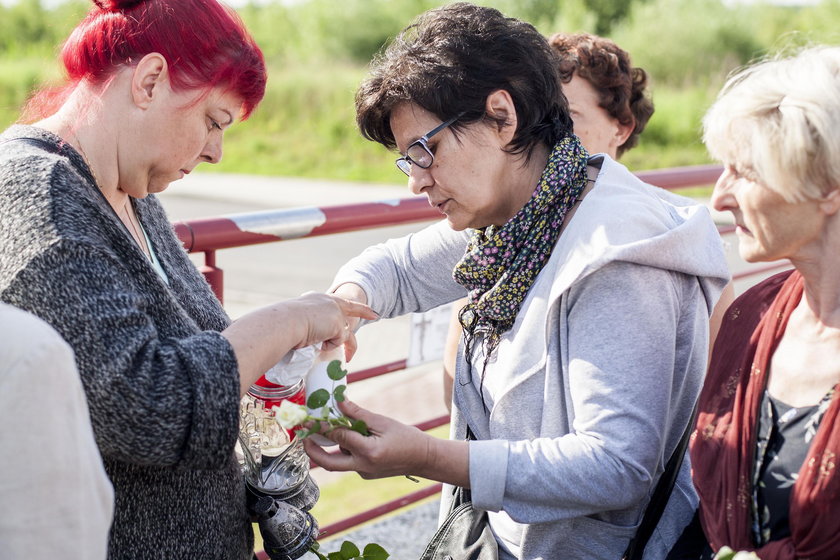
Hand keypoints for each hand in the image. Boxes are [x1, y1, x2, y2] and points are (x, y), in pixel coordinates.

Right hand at [291, 292, 376, 360]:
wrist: (285, 322)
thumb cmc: (284, 324)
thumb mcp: (296, 321)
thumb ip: (307, 325)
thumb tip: (305, 337)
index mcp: (317, 299)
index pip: (338, 302)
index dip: (351, 305)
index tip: (361, 308)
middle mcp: (328, 302)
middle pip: (351, 308)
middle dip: (365, 311)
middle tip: (375, 315)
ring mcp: (335, 312)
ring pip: (345, 332)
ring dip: (348, 345)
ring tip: (348, 356)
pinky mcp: (338, 324)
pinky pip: (338, 341)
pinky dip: (329, 345)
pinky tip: (317, 342)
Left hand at [302, 400, 432, 479]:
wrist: (423, 459)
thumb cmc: (407, 438)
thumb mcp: (383, 422)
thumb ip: (358, 414)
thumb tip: (339, 402)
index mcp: (369, 452)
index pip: (339, 437)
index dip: (323, 426)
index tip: (311, 417)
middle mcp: (363, 467)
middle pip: (329, 463)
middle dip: (312, 451)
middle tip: (303, 436)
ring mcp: (363, 473)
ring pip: (339, 462)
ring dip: (329, 449)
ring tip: (323, 431)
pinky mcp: (365, 474)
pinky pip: (349, 462)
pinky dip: (344, 450)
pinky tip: (348, 437)